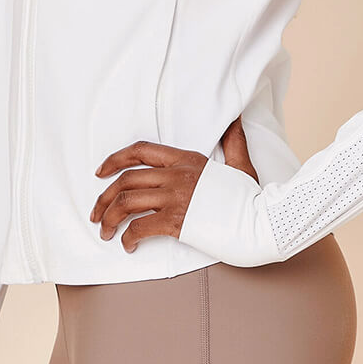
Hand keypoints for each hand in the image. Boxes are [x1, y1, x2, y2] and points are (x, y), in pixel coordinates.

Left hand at [89, 115, 256, 251]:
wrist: (265, 222)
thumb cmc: (253, 198)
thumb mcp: (241, 164)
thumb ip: (232, 140)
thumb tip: (234, 117)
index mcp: (187, 159)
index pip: (140, 151)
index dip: (114, 159)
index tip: (100, 173)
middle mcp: (177, 174)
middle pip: (126, 179)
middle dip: (104, 198)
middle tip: (97, 214)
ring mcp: (176, 197)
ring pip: (127, 202)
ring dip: (109, 218)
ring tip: (105, 232)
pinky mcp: (177, 221)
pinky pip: (139, 227)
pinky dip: (128, 238)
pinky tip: (128, 246)